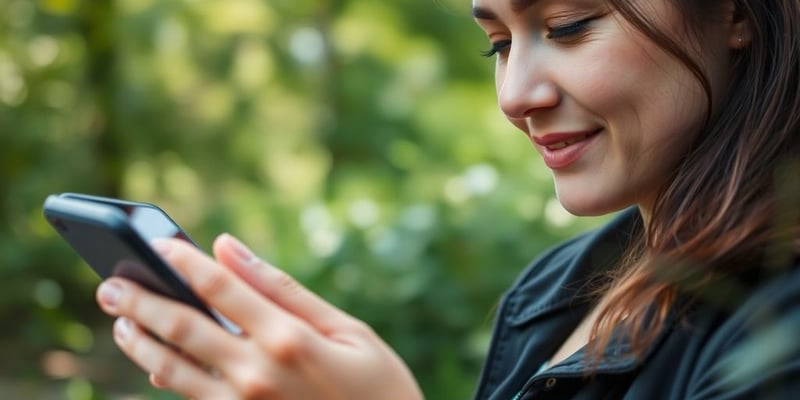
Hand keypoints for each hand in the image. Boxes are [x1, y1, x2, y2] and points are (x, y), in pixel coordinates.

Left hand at [96, 234, 422, 399]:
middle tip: (110, 283)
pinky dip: (165, 376)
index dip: (184, 262)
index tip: (158, 244)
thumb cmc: (376, 384)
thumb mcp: (346, 329)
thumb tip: (231, 248)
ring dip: (140, 341)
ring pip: (173, 369)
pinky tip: (154, 361)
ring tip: (121, 320)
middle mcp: (258, 372)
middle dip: (142, 301)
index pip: (221, 287)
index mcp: (290, 338)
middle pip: (184, 327)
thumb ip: (283, 289)